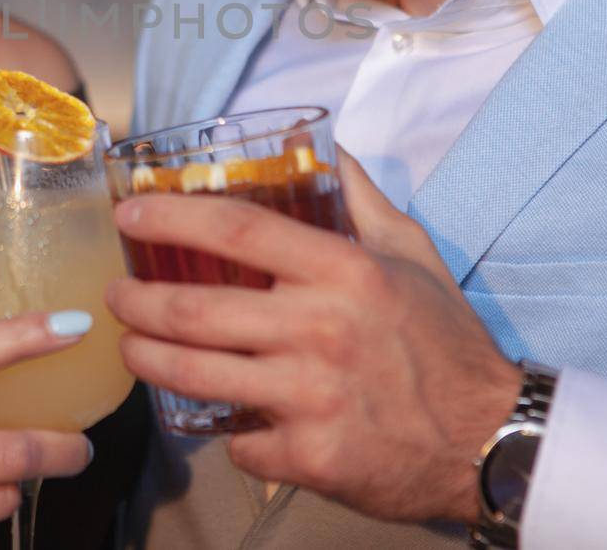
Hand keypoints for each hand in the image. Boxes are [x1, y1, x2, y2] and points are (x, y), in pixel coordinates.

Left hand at [105, 153, 520, 524]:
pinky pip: (236, 441)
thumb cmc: (447, 343)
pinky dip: (223, 430)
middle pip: (192, 310)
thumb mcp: (414, 255)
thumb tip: (332, 149)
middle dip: (135, 303)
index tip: (129, 215)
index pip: (236, 230)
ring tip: (132, 348)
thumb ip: (364, 201)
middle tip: (116, 297)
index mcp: (343, 272)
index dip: (170, 217)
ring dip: (148, 361)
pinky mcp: (308, 457)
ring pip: (195, 375)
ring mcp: (310, 397)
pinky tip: (221, 416)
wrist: (490, 440)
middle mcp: (320, 330)